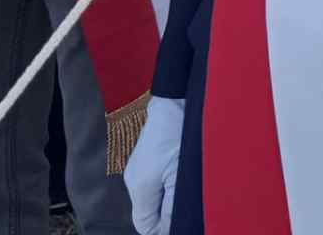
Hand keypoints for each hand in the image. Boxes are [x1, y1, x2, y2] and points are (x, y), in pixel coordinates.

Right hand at [125, 95, 183, 234]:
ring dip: (168, 199)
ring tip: (188, 185)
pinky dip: (166, 185)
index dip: (164, 229)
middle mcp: (133, 181)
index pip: (145, 226)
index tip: (184, 219)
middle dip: (167, 214)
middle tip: (189, 202)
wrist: (175, 100)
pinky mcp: (145, 160)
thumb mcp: (180, 175)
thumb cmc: (179, 134)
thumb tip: (168, 229)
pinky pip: (154, 183)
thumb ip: (172, 207)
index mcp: (140, 188)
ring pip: (152, 198)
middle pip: (149, 213)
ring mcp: (137, 169)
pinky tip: (181, 173)